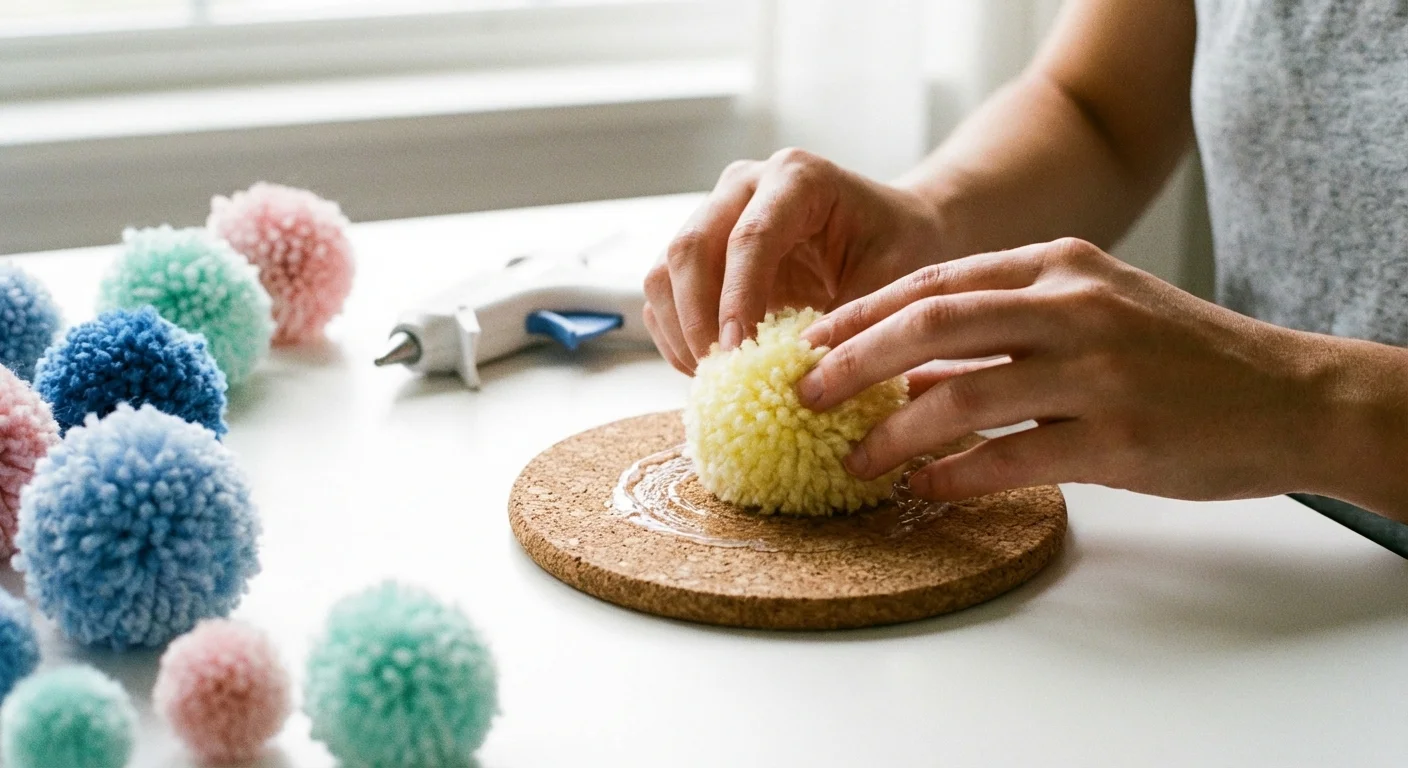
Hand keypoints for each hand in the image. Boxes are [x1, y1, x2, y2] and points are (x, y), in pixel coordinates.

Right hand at [644, 148, 947, 373]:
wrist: (895, 231)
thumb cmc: (901, 247)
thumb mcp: (892, 281)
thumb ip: (846, 324)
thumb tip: (800, 381)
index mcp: (797, 178)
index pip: (749, 237)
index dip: (736, 298)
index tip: (736, 353)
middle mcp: (745, 187)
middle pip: (691, 249)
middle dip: (697, 320)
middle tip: (720, 376)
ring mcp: (716, 214)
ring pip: (666, 271)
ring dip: (679, 331)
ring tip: (711, 380)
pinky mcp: (703, 250)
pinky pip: (666, 293)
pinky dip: (676, 335)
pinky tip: (704, 370)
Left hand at [796, 238, 1330, 501]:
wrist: (1289, 395)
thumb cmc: (1179, 355)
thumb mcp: (1096, 307)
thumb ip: (1008, 323)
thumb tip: (910, 362)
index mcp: (1061, 265)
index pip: (937, 281)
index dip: (864, 313)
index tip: (813, 343)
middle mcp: (1073, 306)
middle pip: (932, 324)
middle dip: (854, 361)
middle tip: (805, 395)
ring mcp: (1098, 372)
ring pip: (961, 396)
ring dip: (894, 432)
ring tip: (854, 459)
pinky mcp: (1119, 440)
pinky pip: (1011, 460)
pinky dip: (955, 476)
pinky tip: (924, 489)